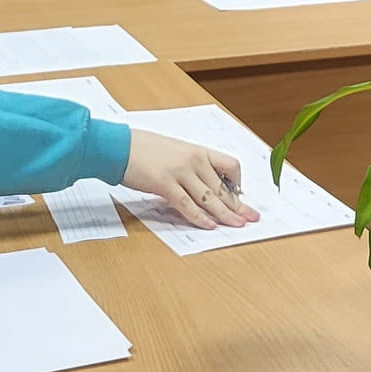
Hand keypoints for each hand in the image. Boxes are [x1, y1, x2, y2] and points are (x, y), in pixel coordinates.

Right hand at [121, 131, 256, 228]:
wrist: (118, 146)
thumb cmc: (143, 149)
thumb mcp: (175, 153)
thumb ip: (191, 167)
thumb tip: (204, 186)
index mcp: (198, 151)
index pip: (230, 165)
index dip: (238, 183)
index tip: (241, 197)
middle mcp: (193, 160)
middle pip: (222, 186)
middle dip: (238, 205)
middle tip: (251, 217)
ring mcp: (180, 172)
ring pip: (209, 197)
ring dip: (225, 214)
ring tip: (237, 225)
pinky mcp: (164, 184)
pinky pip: (187, 204)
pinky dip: (199, 217)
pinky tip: (209, 225)